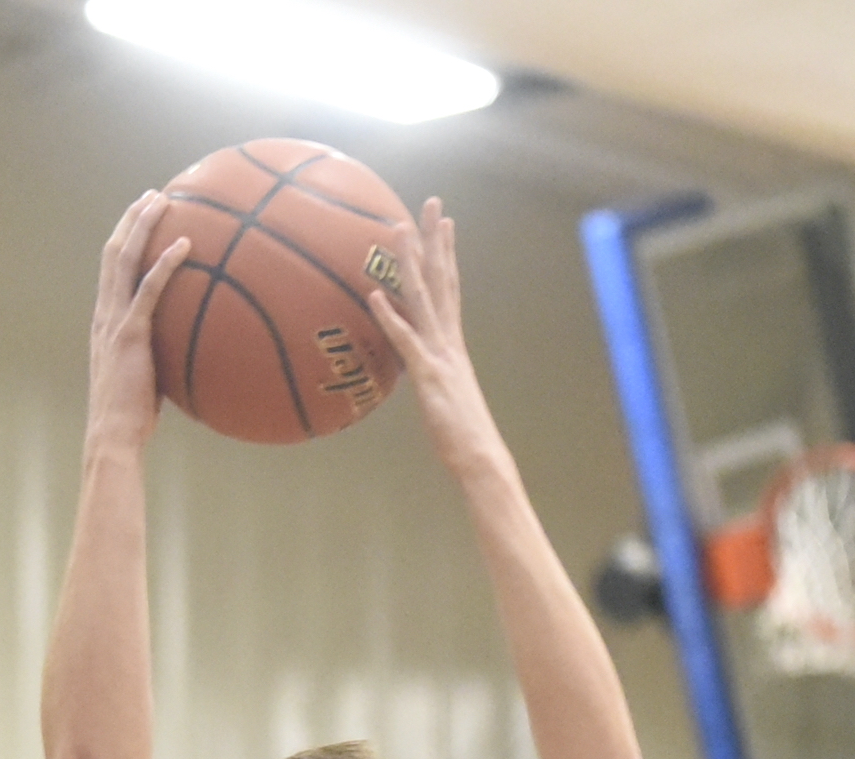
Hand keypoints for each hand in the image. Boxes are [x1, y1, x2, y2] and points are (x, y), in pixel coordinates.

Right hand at [84, 189, 191, 452]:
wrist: (113, 434)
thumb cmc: (131, 416)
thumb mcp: (144, 375)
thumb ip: (158, 352)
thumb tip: (190, 345)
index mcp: (104, 321)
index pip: (111, 270)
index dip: (125, 239)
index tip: (142, 218)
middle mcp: (104, 314)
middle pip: (113, 252)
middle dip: (132, 220)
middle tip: (152, 196)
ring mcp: (115, 322)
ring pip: (125, 260)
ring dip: (143, 226)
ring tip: (162, 201)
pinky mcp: (130, 334)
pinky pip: (149, 289)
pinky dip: (165, 263)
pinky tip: (186, 245)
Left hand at [365, 198, 504, 475]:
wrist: (481, 459)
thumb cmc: (461, 435)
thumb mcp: (443, 396)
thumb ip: (431, 374)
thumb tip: (418, 365)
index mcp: (453, 344)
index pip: (450, 288)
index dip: (446, 254)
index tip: (443, 223)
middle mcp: (449, 342)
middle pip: (442, 280)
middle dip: (434, 240)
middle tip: (429, 203)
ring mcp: (440, 356)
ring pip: (424, 299)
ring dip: (410, 263)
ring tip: (397, 229)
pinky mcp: (428, 376)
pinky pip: (406, 341)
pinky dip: (390, 317)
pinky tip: (374, 295)